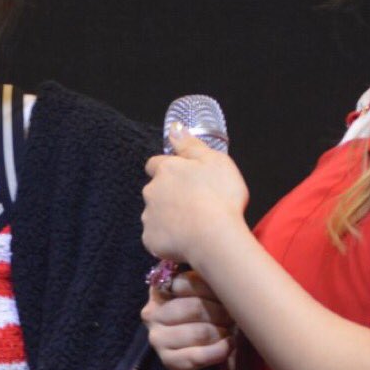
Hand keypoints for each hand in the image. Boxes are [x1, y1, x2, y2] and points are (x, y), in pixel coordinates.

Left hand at [141, 127, 248, 270]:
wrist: (216, 239)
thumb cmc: (220, 197)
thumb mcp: (215, 161)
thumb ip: (191, 144)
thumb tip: (175, 129)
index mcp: (167, 169)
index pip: (156, 164)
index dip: (170, 170)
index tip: (184, 178)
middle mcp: (152, 191)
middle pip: (155, 190)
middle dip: (168, 195)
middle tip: (194, 204)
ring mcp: (149, 217)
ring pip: (154, 214)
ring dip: (168, 217)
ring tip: (192, 224)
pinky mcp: (150, 240)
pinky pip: (156, 237)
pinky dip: (167, 238)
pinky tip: (185, 240)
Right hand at [141, 270, 236, 369]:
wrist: (222, 359)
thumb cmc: (217, 320)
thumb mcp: (212, 294)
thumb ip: (207, 279)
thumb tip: (218, 264)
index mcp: (160, 290)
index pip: (184, 282)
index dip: (212, 289)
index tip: (227, 294)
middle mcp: (152, 313)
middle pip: (194, 307)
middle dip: (221, 312)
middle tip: (232, 316)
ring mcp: (157, 339)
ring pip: (199, 332)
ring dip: (222, 332)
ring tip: (229, 332)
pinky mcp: (168, 361)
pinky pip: (199, 355)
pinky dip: (220, 350)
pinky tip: (227, 346)